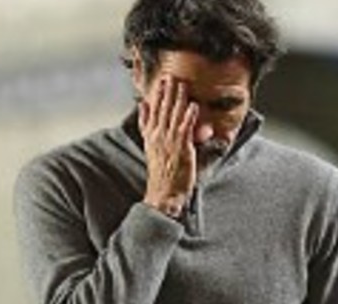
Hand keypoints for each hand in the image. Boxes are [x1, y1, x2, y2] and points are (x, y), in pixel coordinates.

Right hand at [139, 75, 198, 217]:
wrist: (164, 192)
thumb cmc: (161, 172)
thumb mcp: (149, 146)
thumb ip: (146, 124)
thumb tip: (143, 106)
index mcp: (151, 135)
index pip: (153, 110)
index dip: (158, 95)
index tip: (161, 81)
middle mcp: (159, 136)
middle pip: (163, 109)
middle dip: (168, 92)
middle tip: (172, 76)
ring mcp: (170, 141)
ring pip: (174, 115)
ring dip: (179, 99)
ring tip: (183, 84)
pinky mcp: (182, 148)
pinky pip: (186, 129)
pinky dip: (190, 117)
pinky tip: (194, 106)